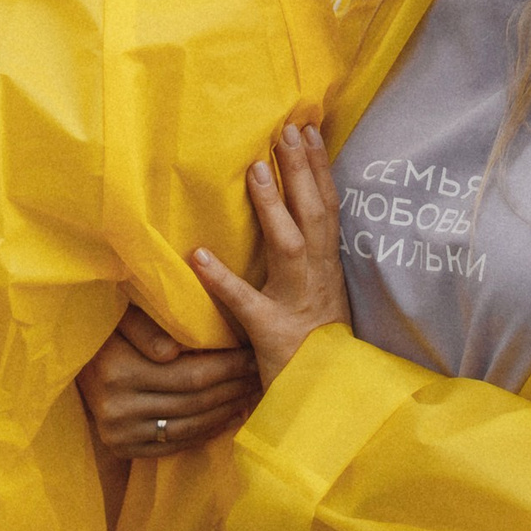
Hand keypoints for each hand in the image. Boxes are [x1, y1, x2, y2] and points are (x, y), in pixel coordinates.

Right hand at [77, 305, 257, 458]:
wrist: (72, 362)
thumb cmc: (107, 329)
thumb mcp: (123, 316)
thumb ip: (147, 327)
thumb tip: (173, 351)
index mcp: (119, 372)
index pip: (191, 374)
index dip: (228, 365)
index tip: (252, 352)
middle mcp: (117, 408)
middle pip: (194, 402)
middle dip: (233, 387)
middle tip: (259, 373)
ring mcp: (119, 433)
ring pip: (189, 426)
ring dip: (226, 410)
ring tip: (249, 393)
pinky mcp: (123, 447)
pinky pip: (175, 444)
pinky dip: (206, 432)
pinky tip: (228, 417)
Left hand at [193, 124, 349, 388]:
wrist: (331, 402)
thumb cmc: (319, 353)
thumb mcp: (319, 301)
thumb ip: (304, 267)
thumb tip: (288, 226)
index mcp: (328, 270)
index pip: (327, 208)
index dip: (319, 168)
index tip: (308, 129)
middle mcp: (318, 280)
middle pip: (315, 215)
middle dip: (303, 170)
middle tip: (286, 129)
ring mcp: (297, 304)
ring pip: (290, 247)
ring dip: (274, 206)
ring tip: (254, 169)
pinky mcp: (272, 333)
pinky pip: (245, 303)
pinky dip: (223, 279)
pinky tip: (198, 255)